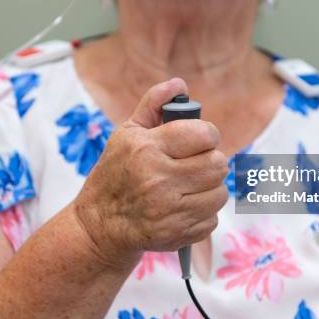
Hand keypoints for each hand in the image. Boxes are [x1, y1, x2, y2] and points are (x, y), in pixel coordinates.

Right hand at [72, 78, 228, 268]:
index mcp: (147, 149)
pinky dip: (203, 212)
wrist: (99, 225)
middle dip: (211, 160)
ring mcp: (168, 211)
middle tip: (196, 162)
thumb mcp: (126, 134)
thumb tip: (179, 84)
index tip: (199, 139)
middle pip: (218, 164)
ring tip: (189, 185)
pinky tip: (183, 206)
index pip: (204, 134)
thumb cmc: (115, 173)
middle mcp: (158, 181)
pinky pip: (212, 218)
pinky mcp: (176, 234)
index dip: (207, 134)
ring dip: (209, 188)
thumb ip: (153, 105)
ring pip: (219, 192)